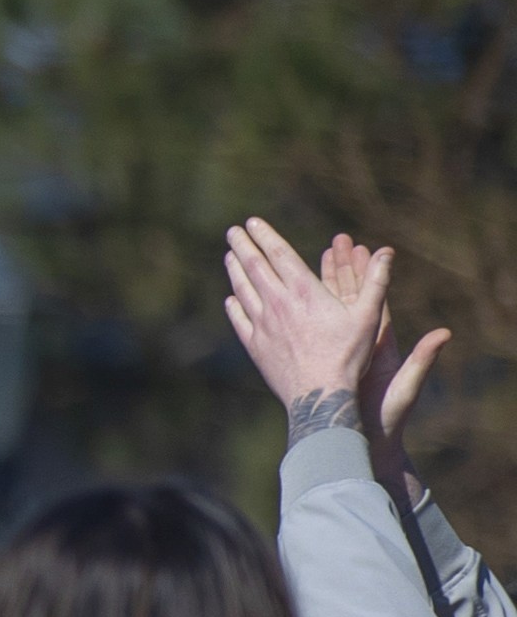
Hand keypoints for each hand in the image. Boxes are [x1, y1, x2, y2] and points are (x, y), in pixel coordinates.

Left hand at [223, 218, 398, 438]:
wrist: (318, 393)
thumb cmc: (347, 355)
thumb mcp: (369, 315)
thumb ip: (377, 281)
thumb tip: (387, 251)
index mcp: (303, 291)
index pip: (279, 254)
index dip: (265, 235)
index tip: (252, 222)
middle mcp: (277, 304)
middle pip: (255, 267)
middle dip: (243, 246)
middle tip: (232, 231)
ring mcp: (262, 325)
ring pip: (243, 290)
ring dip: (235, 271)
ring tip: (230, 256)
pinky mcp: (255, 346)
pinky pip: (239, 320)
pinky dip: (234, 305)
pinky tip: (232, 298)